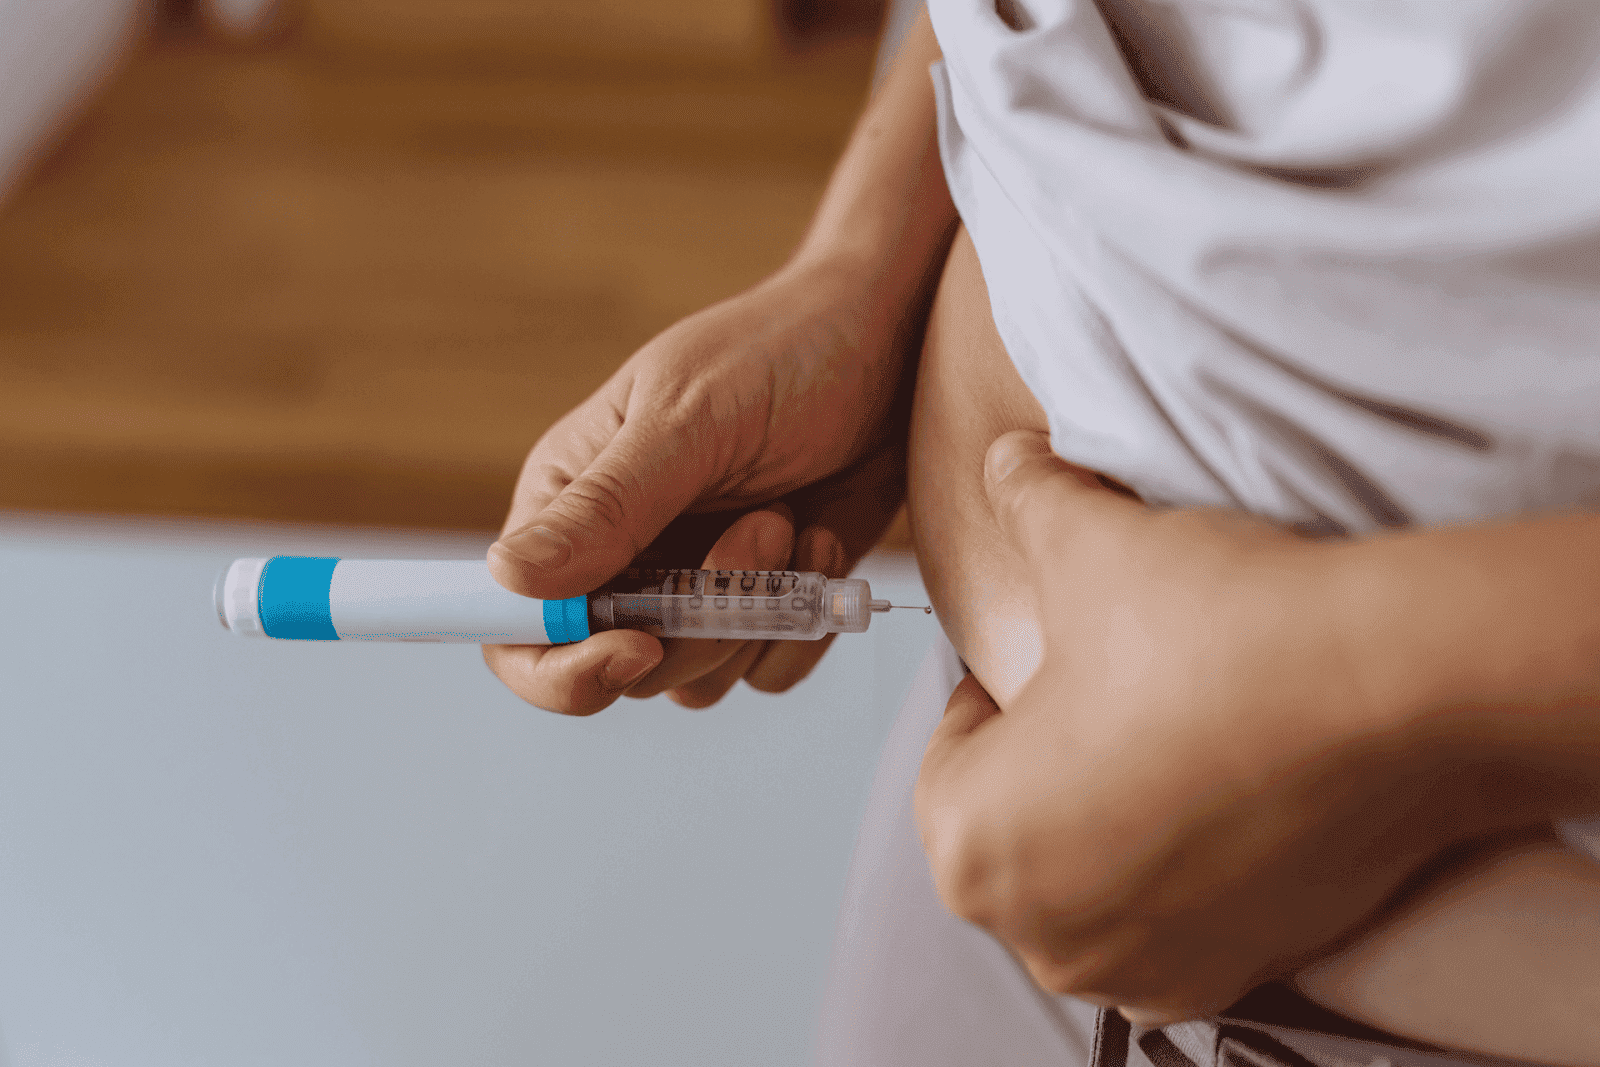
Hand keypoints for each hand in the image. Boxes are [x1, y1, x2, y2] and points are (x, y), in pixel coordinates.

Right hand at [484, 256, 911, 714]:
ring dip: (756, 617)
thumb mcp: (691, 419)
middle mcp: (620, 555)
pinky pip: (766, 670)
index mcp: (570, 501)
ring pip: (696, 679)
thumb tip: (506, 577)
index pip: (517, 629)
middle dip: (698, 622)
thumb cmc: (784, 352)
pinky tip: (824, 537)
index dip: (560, 669)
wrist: (895, 346)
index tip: (638, 647)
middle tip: (764, 527)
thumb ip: (607, 506)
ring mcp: (692, 585)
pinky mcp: (763, 603)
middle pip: (618, 670)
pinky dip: (802, 625)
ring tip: (792, 520)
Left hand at [914, 430, 1473, 1024]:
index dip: (1002, 687)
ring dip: (1118, 817)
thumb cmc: (1212, 631)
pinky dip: (1191, 867)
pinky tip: (1233, 790)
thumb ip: (1022, 497)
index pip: (957, 750)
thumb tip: (1005, 463)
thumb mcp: (1082, 540)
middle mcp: (1039, 936)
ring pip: (1096, 877)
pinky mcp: (1236, 975)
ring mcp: (1139, 971)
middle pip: (1023, 823)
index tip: (1058, 653)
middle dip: (1055, 758)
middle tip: (1118, 689)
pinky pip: (1177, 920)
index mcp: (969, 846)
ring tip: (1179, 733)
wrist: (1396, 694)